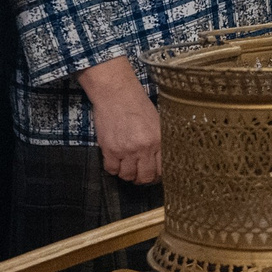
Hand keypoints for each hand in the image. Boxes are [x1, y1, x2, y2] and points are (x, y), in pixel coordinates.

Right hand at [78, 56, 162, 185]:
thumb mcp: (156, 121)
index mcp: (158, 140)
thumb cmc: (136, 104)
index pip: (162, 170)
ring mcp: (126, 150)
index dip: (158, 175)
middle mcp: (143, 147)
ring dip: (127, 173)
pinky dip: (113, 168)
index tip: (153, 174)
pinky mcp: (109, 149)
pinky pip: (111, 170)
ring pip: (127, 176)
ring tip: (127, 164)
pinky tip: (115, 160)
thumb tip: (162, 159)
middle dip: (142, 178)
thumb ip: (160, 141)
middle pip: (145, 177)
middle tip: (139, 173)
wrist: (116, 93)